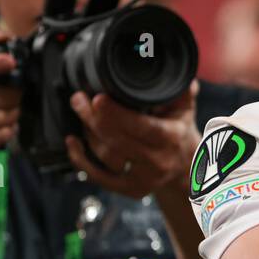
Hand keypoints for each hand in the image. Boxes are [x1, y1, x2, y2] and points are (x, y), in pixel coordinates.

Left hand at [65, 81, 199, 198]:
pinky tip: (72, 142)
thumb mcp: (185, 109)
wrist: (186, 167)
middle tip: (79, 99)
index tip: (98, 98)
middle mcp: (158, 161)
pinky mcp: (130, 189)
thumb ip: (181, 89)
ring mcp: (143, 178)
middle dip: (93, 118)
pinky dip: (81, 159)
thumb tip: (177, 70)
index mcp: (171, 138)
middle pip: (116, 140)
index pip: (140, 126)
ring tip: (82, 113)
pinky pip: (99, 176)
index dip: (115, 113)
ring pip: (105, 155)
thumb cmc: (180, 133)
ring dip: (88, 132)